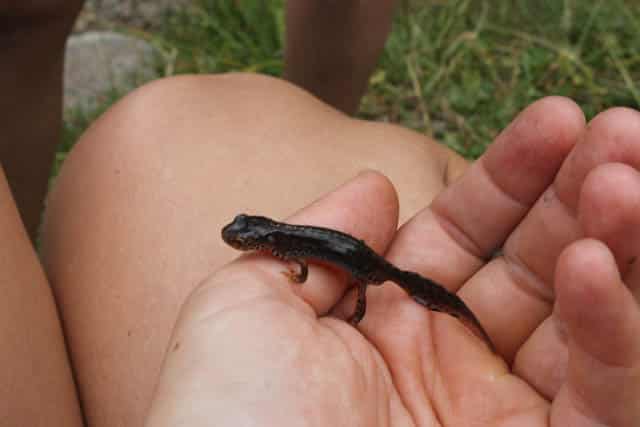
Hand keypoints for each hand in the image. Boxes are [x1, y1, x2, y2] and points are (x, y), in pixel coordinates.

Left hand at [146, 98, 639, 425]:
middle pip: (533, 263)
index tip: (552, 121)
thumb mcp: (250, 303)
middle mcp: (450, 359)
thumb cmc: (228, 411)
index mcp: (389, 318)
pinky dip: (609, 329)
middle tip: (616, 131)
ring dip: (609, 243)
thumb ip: (320, 240)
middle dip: (578, 194)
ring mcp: (498, 412)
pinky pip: (600, 395)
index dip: (510, 177)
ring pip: (582, 320)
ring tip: (623, 180)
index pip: (466, 231)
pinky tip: (592, 264)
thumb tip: (376, 186)